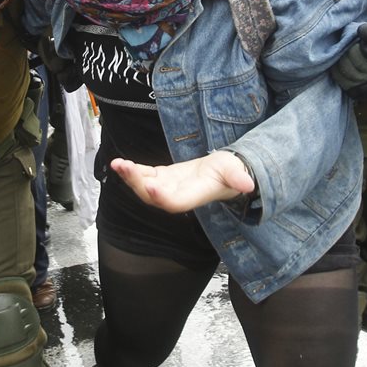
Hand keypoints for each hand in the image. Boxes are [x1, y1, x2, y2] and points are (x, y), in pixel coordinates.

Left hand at [110, 152, 254, 212]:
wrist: (224, 173)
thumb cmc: (231, 172)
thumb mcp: (237, 171)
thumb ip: (239, 177)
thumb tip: (248, 184)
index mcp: (194, 195)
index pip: (176, 202)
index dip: (162, 197)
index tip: (151, 186)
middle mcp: (178, 195)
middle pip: (154, 198)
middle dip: (138, 184)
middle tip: (126, 168)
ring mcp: (168, 188)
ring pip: (145, 188)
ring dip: (130, 178)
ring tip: (118, 164)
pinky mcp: (162, 178)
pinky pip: (144, 177)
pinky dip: (132, 171)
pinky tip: (119, 163)